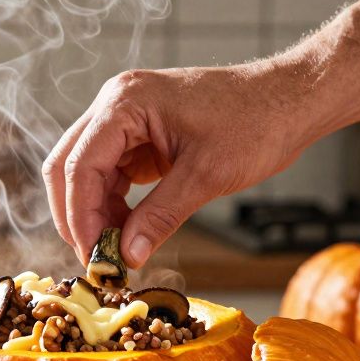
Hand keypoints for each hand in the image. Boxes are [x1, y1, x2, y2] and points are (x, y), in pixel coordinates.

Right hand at [43, 63, 315, 267]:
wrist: (290, 100)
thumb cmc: (257, 123)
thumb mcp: (205, 176)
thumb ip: (160, 217)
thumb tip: (127, 257)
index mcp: (125, 102)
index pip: (79, 165)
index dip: (80, 217)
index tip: (93, 258)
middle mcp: (116, 103)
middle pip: (69, 166)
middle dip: (77, 216)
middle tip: (96, 260)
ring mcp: (126, 117)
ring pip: (85, 172)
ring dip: (94, 213)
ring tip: (116, 251)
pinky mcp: (140, 134)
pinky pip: (110, 173)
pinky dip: (113, 205)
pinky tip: (129, 232)